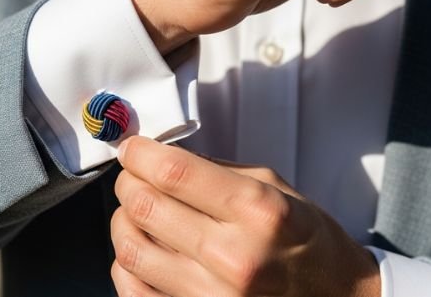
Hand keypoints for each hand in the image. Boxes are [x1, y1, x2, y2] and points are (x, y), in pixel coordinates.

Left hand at [111, 137, 380, 296]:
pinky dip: (126, 265)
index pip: (174, 173)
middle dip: (128, 182)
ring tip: (135, 211)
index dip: (140, 155)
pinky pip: (134, 290)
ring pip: (131, 250)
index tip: (132, 149)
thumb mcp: (276, 188)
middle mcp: (235, 256)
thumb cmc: (307, 242)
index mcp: (258, 211)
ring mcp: (214, 296)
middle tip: (132, 175)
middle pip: (145, 207)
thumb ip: (216, 171)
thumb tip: (160, 157)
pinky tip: (141, 249)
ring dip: (123, 222)